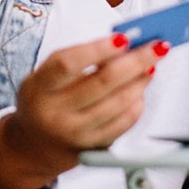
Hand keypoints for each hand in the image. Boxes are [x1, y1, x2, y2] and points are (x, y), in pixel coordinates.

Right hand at [0, 33, 165, 188]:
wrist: (32, 147)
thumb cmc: (44, 101)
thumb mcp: (46, 77)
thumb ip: (77, 59)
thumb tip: (122, 44)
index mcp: (39, 88)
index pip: (68, 64)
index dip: (97, 50)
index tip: (123, 38)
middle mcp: (56, 113)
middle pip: (102, 83)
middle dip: (135, 61)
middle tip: (156, 46)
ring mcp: (76, 134)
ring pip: (119, 104)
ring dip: (141, 81)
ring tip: (151, 65)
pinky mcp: (94, 149)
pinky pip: (124, 123)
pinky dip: (137, 103)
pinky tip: (140, 90)